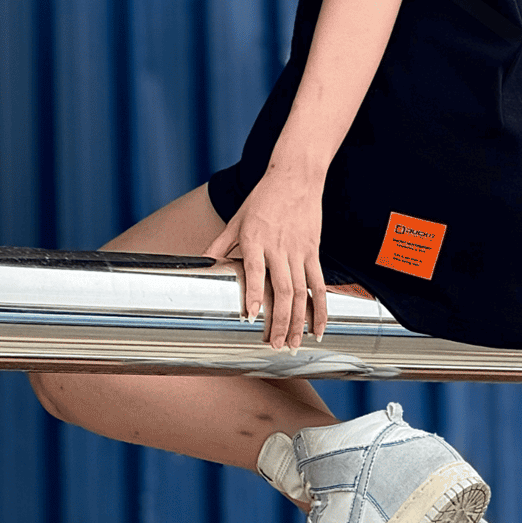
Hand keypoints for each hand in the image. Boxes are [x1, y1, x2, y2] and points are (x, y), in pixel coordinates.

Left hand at [203, 167, 327, 349]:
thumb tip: (200, 264)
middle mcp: (279, 246)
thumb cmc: (263, 198)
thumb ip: (218, 244)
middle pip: (283, 289)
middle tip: (277, 346)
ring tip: (295, 345)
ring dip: (300, 321)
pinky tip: (319, 328)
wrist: (296, 175)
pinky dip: (321, 308)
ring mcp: (299, 250)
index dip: (255, 295)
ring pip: (302, 291)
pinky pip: (319, 284)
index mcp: (256, 238)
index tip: (251, 318)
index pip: (256, 271)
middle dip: (281, 321)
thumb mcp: (235, 219)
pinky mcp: (313, 251)